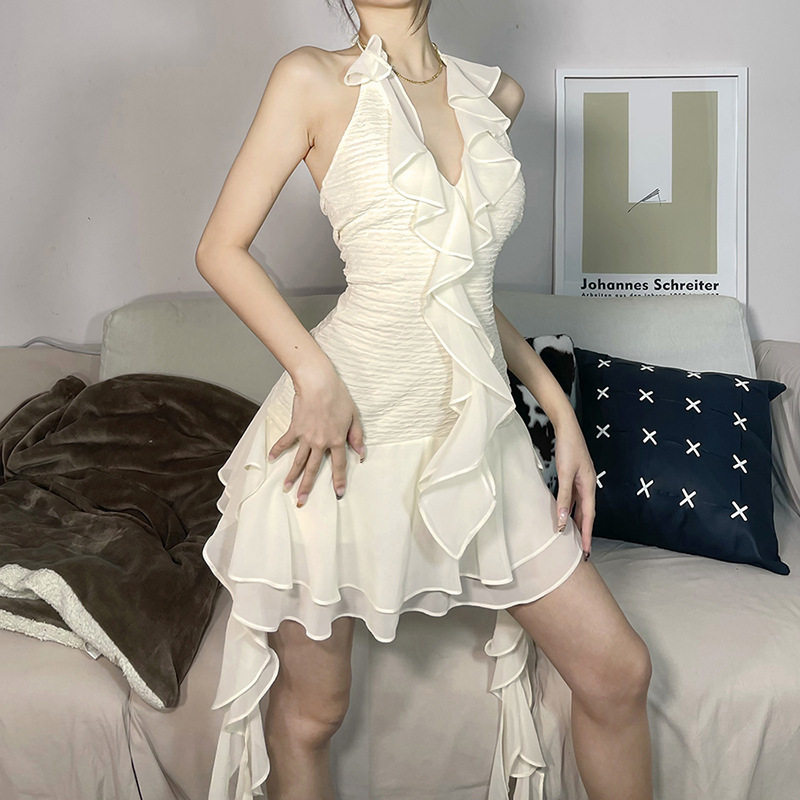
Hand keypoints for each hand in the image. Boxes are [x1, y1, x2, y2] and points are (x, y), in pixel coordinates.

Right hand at [267, 370, 365, 506]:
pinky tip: (271, 459)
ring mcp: (306, 437)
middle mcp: (320, 442)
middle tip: (302, 501)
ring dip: (292, 475)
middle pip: (313, 469)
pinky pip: (285, 442)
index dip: (339, 480)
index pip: (339, 465)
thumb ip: (357, 436)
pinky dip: (278, 450)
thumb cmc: (338, 397)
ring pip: (299, 460)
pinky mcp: (295, 428)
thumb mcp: (354, 416)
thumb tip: (361, 454)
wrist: (319, 384)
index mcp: (337, 440)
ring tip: (286, 488)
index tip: (338, 494)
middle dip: (307, 486)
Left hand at [553, 419, 595, 558]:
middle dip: (584, 532)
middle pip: (587, 514)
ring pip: (580, 507)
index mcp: (589, 486)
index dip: (586, 534)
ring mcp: (582, 481)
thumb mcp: (565, 474)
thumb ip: (563, 497)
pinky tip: (564, 514)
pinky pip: (573, 499)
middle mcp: (588, 486)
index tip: (586, 551)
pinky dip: (569, 509)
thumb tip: (562, 520)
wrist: (567, 428)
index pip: (589, 517)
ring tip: (573, 537)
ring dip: (577, 522)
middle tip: (582, 551)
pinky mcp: (574, 477)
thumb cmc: (568, 448)